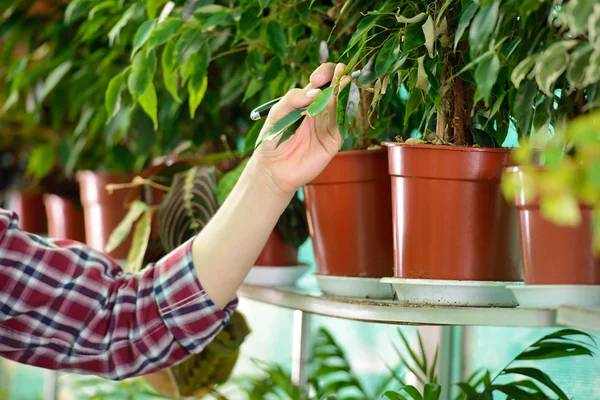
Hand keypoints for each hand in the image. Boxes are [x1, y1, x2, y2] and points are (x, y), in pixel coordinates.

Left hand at [251, 63, 349, 196]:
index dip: (324, 74)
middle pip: (336, 90)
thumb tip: (315, 92)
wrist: (272, 168)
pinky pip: (341, 124)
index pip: (322, 82)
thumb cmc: (272, 139)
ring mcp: (328, 125)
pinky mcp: (332, 141)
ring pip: (341, 105)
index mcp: (308, 101)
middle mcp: (321, 111)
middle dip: (339, 78)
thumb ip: (292, 99)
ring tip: (345, 79)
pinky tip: (340, 102)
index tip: (315, 79)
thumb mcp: (277, 113)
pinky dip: (341, 112)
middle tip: (340, 70)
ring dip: (344, 91)